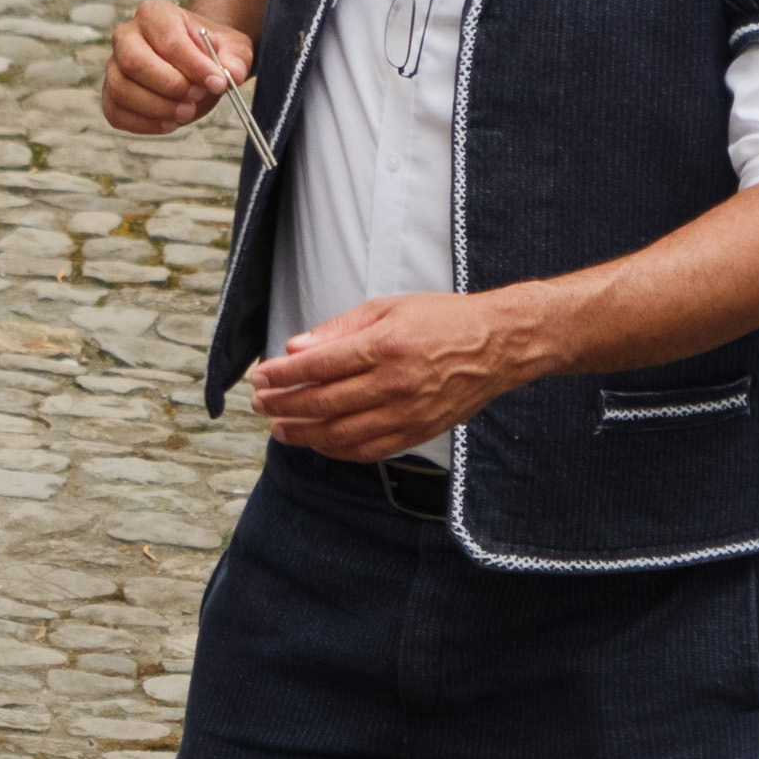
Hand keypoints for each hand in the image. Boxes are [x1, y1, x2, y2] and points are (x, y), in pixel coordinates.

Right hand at [102, 0, 256, 136]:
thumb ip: (236, 57)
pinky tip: (169, 123)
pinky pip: (115, 112)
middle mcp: (126, 35)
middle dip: (169, 86)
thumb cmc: (208, 50)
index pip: (167, 39)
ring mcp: (113, 65)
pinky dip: (144, 124)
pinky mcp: (109, 93)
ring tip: (186, 112)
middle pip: (134, 62)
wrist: (193, 61)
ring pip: (121, 89)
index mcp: (155, 14)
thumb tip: (233, 74)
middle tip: (197, 97)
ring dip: (157, 108)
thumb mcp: (232, 47)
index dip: (192, 65)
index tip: (217, 82)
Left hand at [248, 292, 549, 461]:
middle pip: (323, 402)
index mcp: (384, 346)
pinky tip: (318, 443)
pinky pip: (369, 450)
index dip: (282, 375)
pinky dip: (338, 450)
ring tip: (280, 429)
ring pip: (341, 434)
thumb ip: (339, 330)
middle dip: (283, 405)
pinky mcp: (419, 432)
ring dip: (304, 434)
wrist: (498, 344)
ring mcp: (407, 413)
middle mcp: (394, 383)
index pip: (317, 366)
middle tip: (260, 404)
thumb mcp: (388, 308)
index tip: (260, 377)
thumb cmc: (443, 320)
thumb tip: (296, 349)